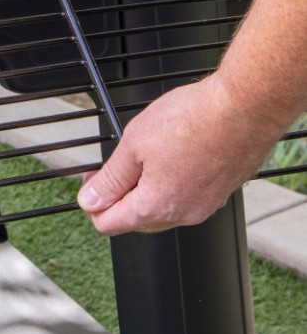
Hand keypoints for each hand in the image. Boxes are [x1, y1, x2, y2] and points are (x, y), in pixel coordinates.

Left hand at [76, 74, 275, 234]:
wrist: (244, 108)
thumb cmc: (194, 121)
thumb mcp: (134, 144)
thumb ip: (110, 178)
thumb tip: (90, 199)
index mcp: (156, 206)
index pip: (108, 224)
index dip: (92, 202)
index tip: (92, 179)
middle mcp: (183, 214)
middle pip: (134, 220)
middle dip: (116, 196)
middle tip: (114, 165)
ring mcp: (205, 206)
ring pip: (160, 211)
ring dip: (143, 191)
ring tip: (142, 156)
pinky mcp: (219, 192)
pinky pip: (184, 199)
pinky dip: (169, 185)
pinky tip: (168, 157)